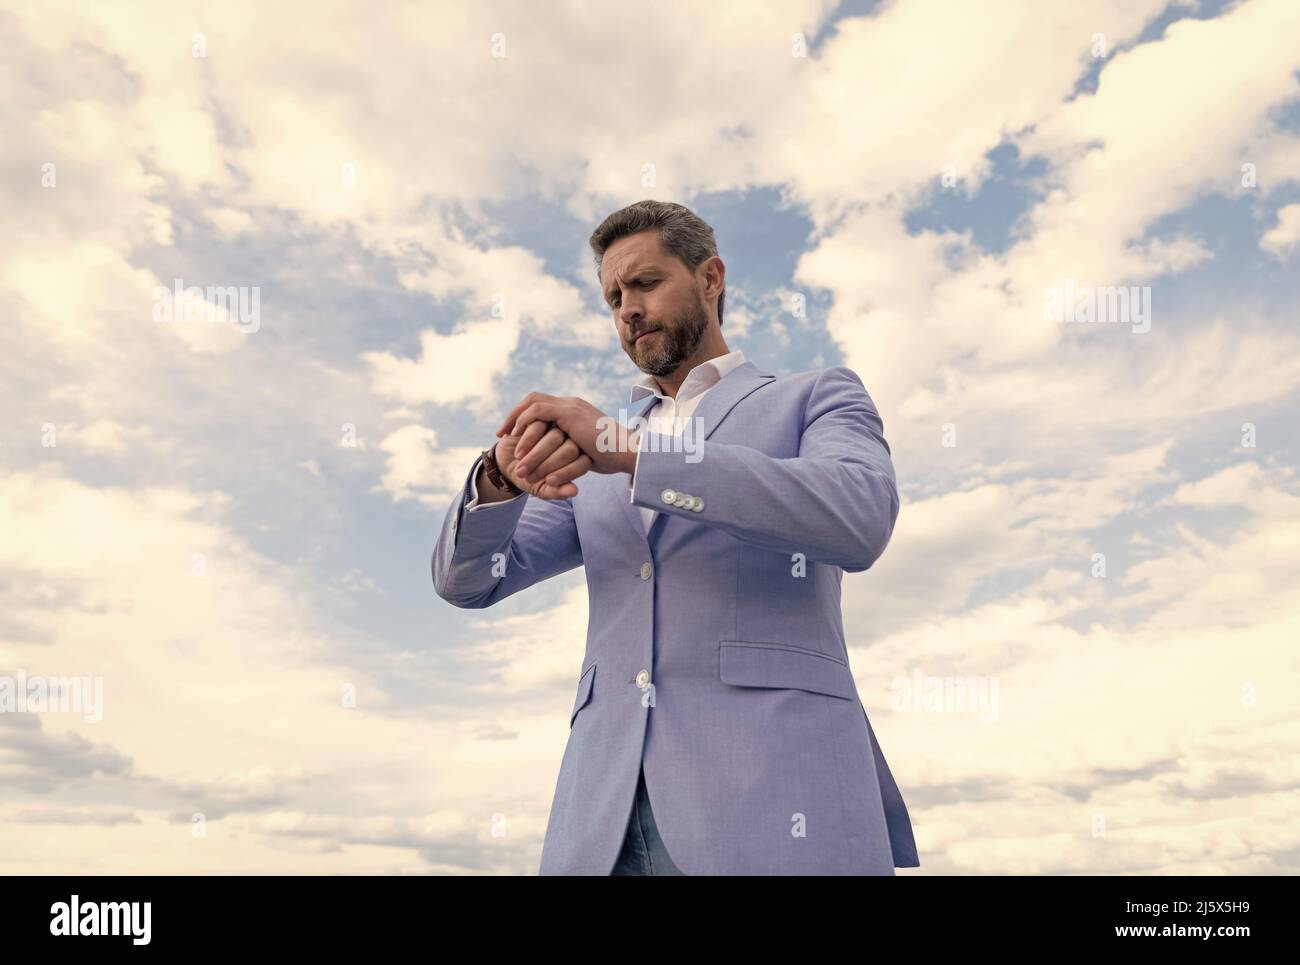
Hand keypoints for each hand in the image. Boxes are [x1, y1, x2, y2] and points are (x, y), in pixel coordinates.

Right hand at [493, 423, 588, 499]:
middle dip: (546, 465)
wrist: (507, 463)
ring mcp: (557, 428)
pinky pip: (538, 424)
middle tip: (526, 474)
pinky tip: (516, 450)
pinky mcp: (541, 418)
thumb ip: (556, 492)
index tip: (548, 482)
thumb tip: (574, 492)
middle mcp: (571, 441)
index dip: (565, 474)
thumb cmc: (528, 478)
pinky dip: (526, 439)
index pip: (582, 464)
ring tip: (518, 461)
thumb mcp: (541, 488)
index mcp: (578, 458)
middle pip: (569, 450)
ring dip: (535, 453)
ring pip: (554, 437)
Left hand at [498, 394, 638, 476]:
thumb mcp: (586, 450)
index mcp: (574, 411)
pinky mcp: (569, 412)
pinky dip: (524, 422)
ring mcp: (570, 406)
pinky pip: (538, 411)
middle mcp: (571, 404)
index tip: (512, 434)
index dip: (525, 417)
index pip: (543, 405)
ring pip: (533, 403)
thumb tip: (561, 458)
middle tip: (501, 433)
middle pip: (534, 398)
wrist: (625, 452)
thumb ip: (572, 448)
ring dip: (516, 420)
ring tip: (505, 438)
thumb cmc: (610, 457)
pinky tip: (517, 437)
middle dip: (514, 415)